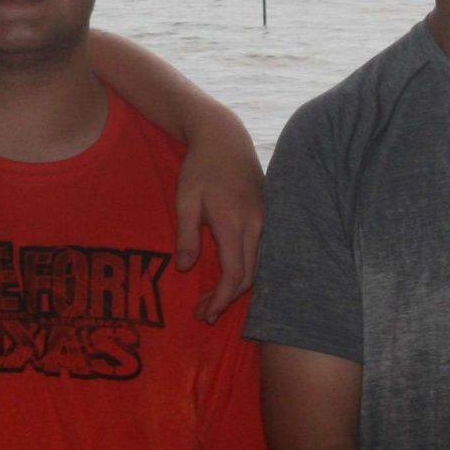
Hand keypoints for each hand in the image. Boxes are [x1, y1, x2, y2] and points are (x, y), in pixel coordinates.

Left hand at [171, 119, 261, 323]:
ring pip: (257, 265)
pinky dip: (246, 269)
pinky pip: (260, 251)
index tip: (205, 312)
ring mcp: (264, 220)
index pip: (235, 274)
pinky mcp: (265, 215)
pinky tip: (230, 275)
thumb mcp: (185, 198)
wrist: (224, 137)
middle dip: (227, 299)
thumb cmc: (200, 166)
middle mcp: (255, 225)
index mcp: (233, 223)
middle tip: (203, 312)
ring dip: (237, 286)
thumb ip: (185, 235)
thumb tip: (185, 268)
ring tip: (213, 299)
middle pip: (249, 275)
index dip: (222, 298)